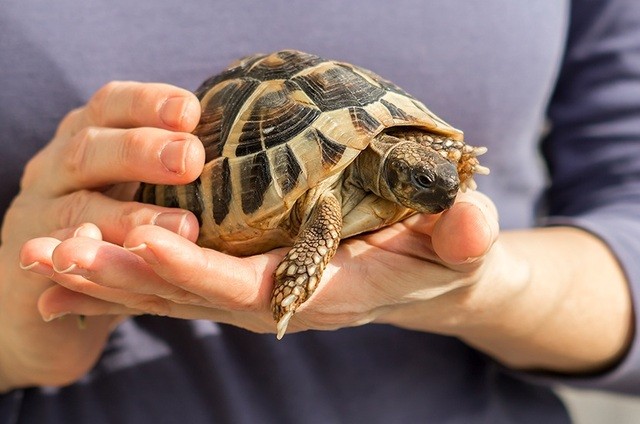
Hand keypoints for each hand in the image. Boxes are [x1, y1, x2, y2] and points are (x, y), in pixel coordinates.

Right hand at [1, 81, 203, 390]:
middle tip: (191, 159)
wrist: (51, 273)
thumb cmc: (111, 210)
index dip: (149, 104)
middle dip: (142, 151)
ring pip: (79, 208)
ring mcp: (40, 212)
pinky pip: (59, 259)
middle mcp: (58, 166)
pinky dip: (84, 260)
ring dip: (128, 216)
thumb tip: (245, 134)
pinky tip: (120, 260)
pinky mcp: (34, 260)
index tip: (192, 111)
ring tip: (185, 226)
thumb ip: (172, 156)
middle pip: (91, 149)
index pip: (114, 105)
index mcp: (90, 135)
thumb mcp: (133, 174)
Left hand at [19, 190, 504, 337]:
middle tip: (52, 250)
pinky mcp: (248, 273)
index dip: (197, 268)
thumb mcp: (464, 244)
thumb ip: (465, 237)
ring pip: (174, 287)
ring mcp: (258, 288)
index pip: (248, 286)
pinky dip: (127, 271)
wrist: (431, 273)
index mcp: (323, 290)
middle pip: (190, 292)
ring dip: (108, 272)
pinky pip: (180, 276)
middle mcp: (280, 297)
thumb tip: (474, 221)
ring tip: (43, 255)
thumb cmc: (444, 255)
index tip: (140, 237)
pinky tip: (80, 264)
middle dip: (123, 275)